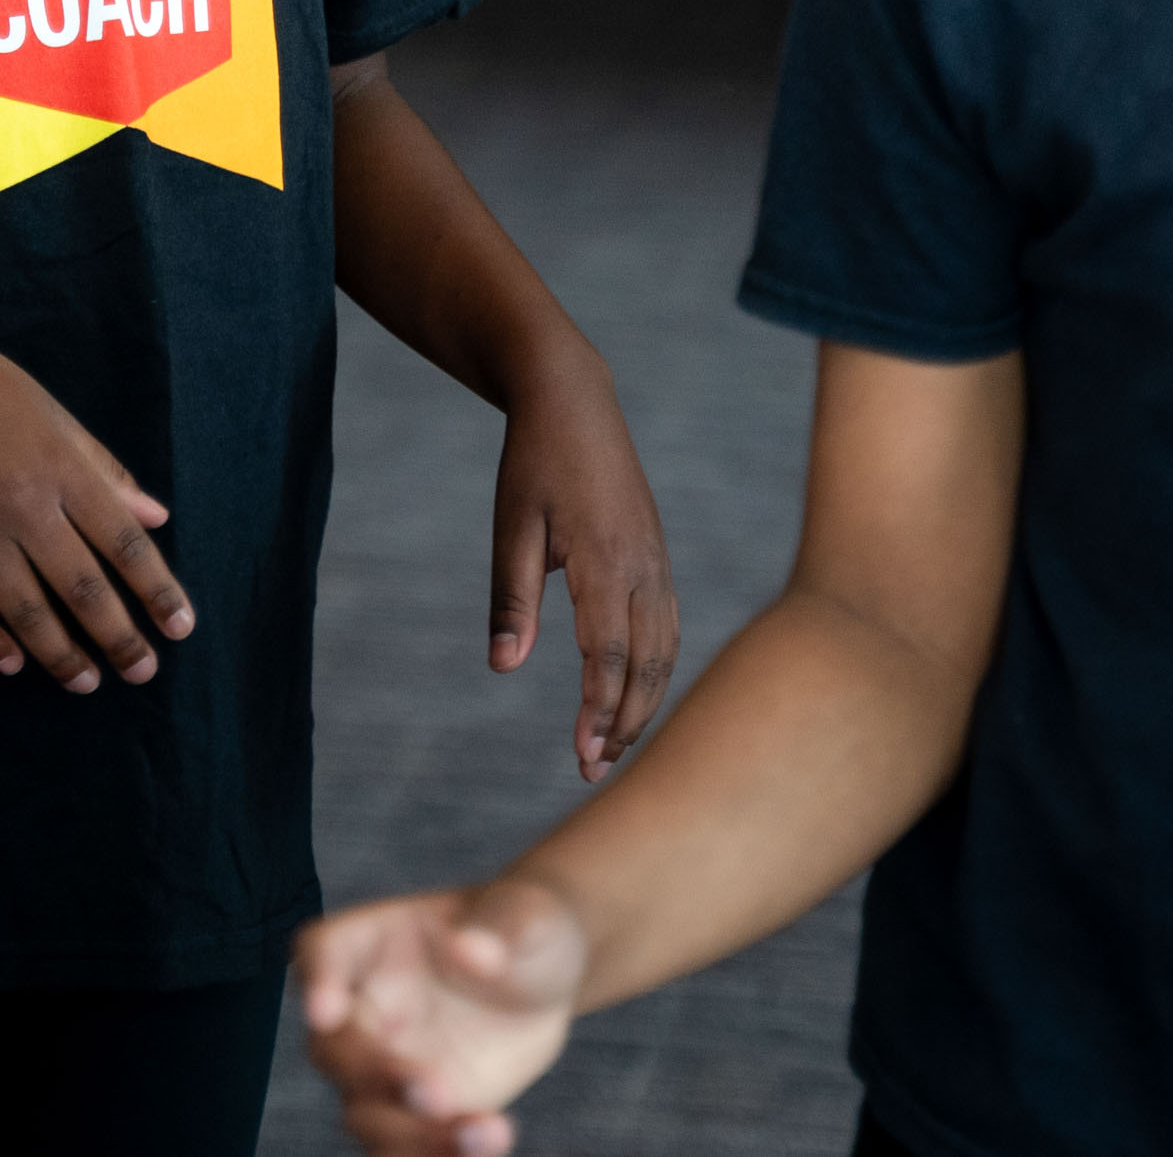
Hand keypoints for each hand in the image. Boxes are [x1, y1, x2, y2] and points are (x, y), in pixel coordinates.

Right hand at [0, 317, 197, 693]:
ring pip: (24, 607)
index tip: (179, 628)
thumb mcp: (56, 418)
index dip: (156, 590)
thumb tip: (156, 518)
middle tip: (141, 672)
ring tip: (83, 682)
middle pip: (81, 587)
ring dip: (58, 652)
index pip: (124, 543)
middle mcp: (24, 506)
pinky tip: (11, 663)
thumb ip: (104, 472)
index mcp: (63, 471)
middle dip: (117, 637)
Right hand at [299, 879, 586, 1155]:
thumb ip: (501, 928)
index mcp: (372, 942)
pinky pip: (406, 1148)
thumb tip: (471, 948)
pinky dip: (439, 1156)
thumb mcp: (526, 918)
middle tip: (435, 1091)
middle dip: (373, 1076)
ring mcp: (384, 1068)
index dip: (315, 979)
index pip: (320, 950)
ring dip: (411, 1135)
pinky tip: (489, 1142)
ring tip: (484, 1132)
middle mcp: (363, 1008)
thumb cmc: (523, 933)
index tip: (325, 1009)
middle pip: (332, 1048)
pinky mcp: (414, 1114)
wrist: (542, 986)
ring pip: (364, 1114)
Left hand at [489, 353, 677, 780]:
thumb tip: (504, 668)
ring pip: (665, 648)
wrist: (573, 400)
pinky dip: (656, 667)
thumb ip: (512, 599)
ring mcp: (657, 559)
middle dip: (625, 722)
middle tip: (593, 771)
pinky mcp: (658, 555)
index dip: (598, 710)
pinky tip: (635, 692)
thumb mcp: (510, 527)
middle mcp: (643, 564)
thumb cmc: (532, 461)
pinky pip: (668, 624)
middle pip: (646, 663)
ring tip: (614, 746)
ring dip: (644, 701)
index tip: (582, 757)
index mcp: (603, 558)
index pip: (607, 653)